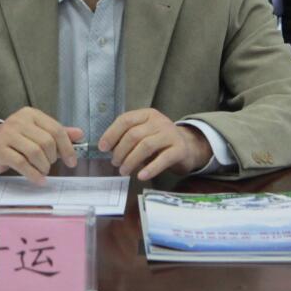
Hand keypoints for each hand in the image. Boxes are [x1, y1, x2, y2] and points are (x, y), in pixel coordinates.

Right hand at [0, 108, 83, 184]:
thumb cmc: (16, 139)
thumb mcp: (37, 132)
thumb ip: (58, 133)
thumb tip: (80, 134)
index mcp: (31, 114)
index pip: (56, 129)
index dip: (67, 147)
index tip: (72, 161)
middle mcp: (19, 121)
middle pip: (46, 142)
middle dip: (53, 158)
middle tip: (50, 164)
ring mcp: (7, 134)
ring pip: (35, 152)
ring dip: (44, 167)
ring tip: (43, 171)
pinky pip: (21, 163)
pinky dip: (33, 174)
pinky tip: (39, 179)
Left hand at [98, 109, 212, 180]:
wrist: (188, 146)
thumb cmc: (159, 142)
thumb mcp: (144, 133)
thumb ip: (128, 137)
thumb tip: (107, 148)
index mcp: (147, 114)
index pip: (125, 120)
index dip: (111, 134)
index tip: (102, 148)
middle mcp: (159, 121)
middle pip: (134, 135)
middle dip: (120, 151)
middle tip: (115, 163)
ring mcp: (171, 134)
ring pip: (146, 146)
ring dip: (131, 160)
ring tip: (123, 171)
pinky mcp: (180, 149)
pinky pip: (163, 159)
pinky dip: (150, 169)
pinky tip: (141, 176)